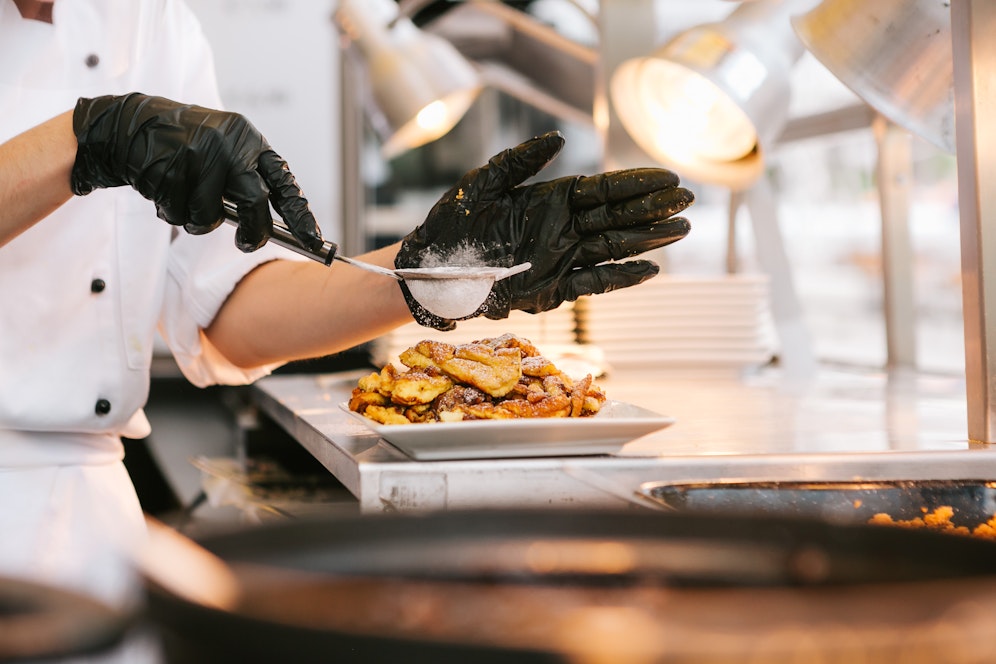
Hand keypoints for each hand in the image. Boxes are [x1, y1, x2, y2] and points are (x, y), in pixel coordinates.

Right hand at [70, 93, 321, 252]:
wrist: (130, 126)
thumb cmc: (187, 147)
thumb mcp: (225, 151)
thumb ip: (248, 181)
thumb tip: (277, 229)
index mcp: (248, 139)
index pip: (284, 182)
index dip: (301, 215)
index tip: (314, 242)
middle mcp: (228, 145)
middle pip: (255, 203)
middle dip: (253, 232)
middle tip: (247, 243)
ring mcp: (198, 156)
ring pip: (211, 217)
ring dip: (199, 221)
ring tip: (186, 198)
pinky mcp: (169, 169)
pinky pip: (180, 214)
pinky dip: (173, 213)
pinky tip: (166, 190)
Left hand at [395, 131, 693, 329]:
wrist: (429, 270)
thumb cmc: (452, 224)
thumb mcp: (482, 183)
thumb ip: (519, 160)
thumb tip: (558, 138)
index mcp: (550, 200)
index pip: (603, 190)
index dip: (636, 184)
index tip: (667, 178)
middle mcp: (562, 229)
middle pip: (617, 217)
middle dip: (653, 209)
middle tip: (687, 201)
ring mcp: (560, 259)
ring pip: (613, 247)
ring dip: (647, 240)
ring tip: (680, 229)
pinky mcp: (552, 290)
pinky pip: (593, 283)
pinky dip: (620, 277)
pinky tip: (649, 269)